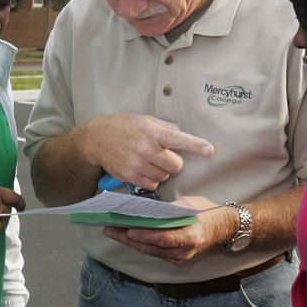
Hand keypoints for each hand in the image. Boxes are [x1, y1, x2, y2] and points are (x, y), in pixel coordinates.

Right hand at [80, 114, 213, 192]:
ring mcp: (137, 164)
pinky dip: (151, 180)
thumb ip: (166, 129)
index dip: (196, 145)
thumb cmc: (125, 127)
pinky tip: (142, 169)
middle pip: (176, 166)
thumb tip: (184, 137)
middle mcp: (146, 148)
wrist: (97, 138)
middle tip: (161, 155)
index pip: (178, 139)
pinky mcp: (130, 176)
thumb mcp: (146, 121)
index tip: (209, 151)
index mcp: (153, 132)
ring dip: (161, 172)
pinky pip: (151, 185)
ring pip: (164, 177)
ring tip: (148, 161)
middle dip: (172, 162)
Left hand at [102, 199, 236, 263]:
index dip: (144, 236)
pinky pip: (153, 252)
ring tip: (112, 231)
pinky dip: (140, 244)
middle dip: (127, 239)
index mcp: (189, 237)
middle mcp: (183, 252)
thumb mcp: (189, 206)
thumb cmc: (207, 213)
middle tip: (109, 229)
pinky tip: (127, 236)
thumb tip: (146, 210)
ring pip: (149, 251)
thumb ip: (169, 210)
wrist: (223, 227)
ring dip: (129, 242)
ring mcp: (179, 258)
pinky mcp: (174, 258)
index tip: (128, 231)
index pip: (163, 239)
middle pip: (150, 247)